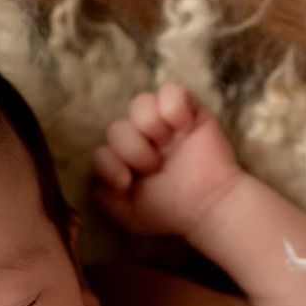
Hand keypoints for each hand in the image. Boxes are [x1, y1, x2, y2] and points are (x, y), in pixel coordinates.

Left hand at [91, 83, 242, 237]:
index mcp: (124, 160)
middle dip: (133, 150)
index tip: (127, 183)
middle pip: (117, 127)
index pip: (100, 151)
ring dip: (152, 128)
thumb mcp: (130, 215)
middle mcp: (140, 138)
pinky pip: (170, 91)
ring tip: (169, 145)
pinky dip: (174, 108)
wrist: (209, 206)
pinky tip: (184, 128)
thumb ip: (104, 198)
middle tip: (155, 167)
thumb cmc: (172, 211)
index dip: (110, 165)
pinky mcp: (189, 109)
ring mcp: (163, 122)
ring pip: (140, 103)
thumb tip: (95, 179)